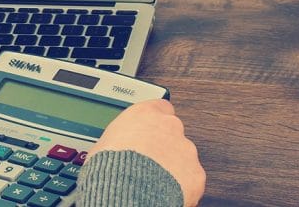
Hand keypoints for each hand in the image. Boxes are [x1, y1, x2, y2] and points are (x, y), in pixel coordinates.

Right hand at [88, 99, 205, 206]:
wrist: (125, 190)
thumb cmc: (110, 166)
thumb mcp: (103, 143)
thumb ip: (120, 139)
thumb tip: (114, 148)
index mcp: (145, 114)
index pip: (160, 107)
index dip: (155, 121)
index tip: (150, 130)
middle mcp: (169, 126)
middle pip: (173, 133)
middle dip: (164, 146)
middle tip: (149, 162)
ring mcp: (186, 149)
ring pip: (183, 156)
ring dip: (173, 166)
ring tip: (155, 180)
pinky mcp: (196, 173)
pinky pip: (191, 179)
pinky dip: (182, 186)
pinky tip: (166, 191)